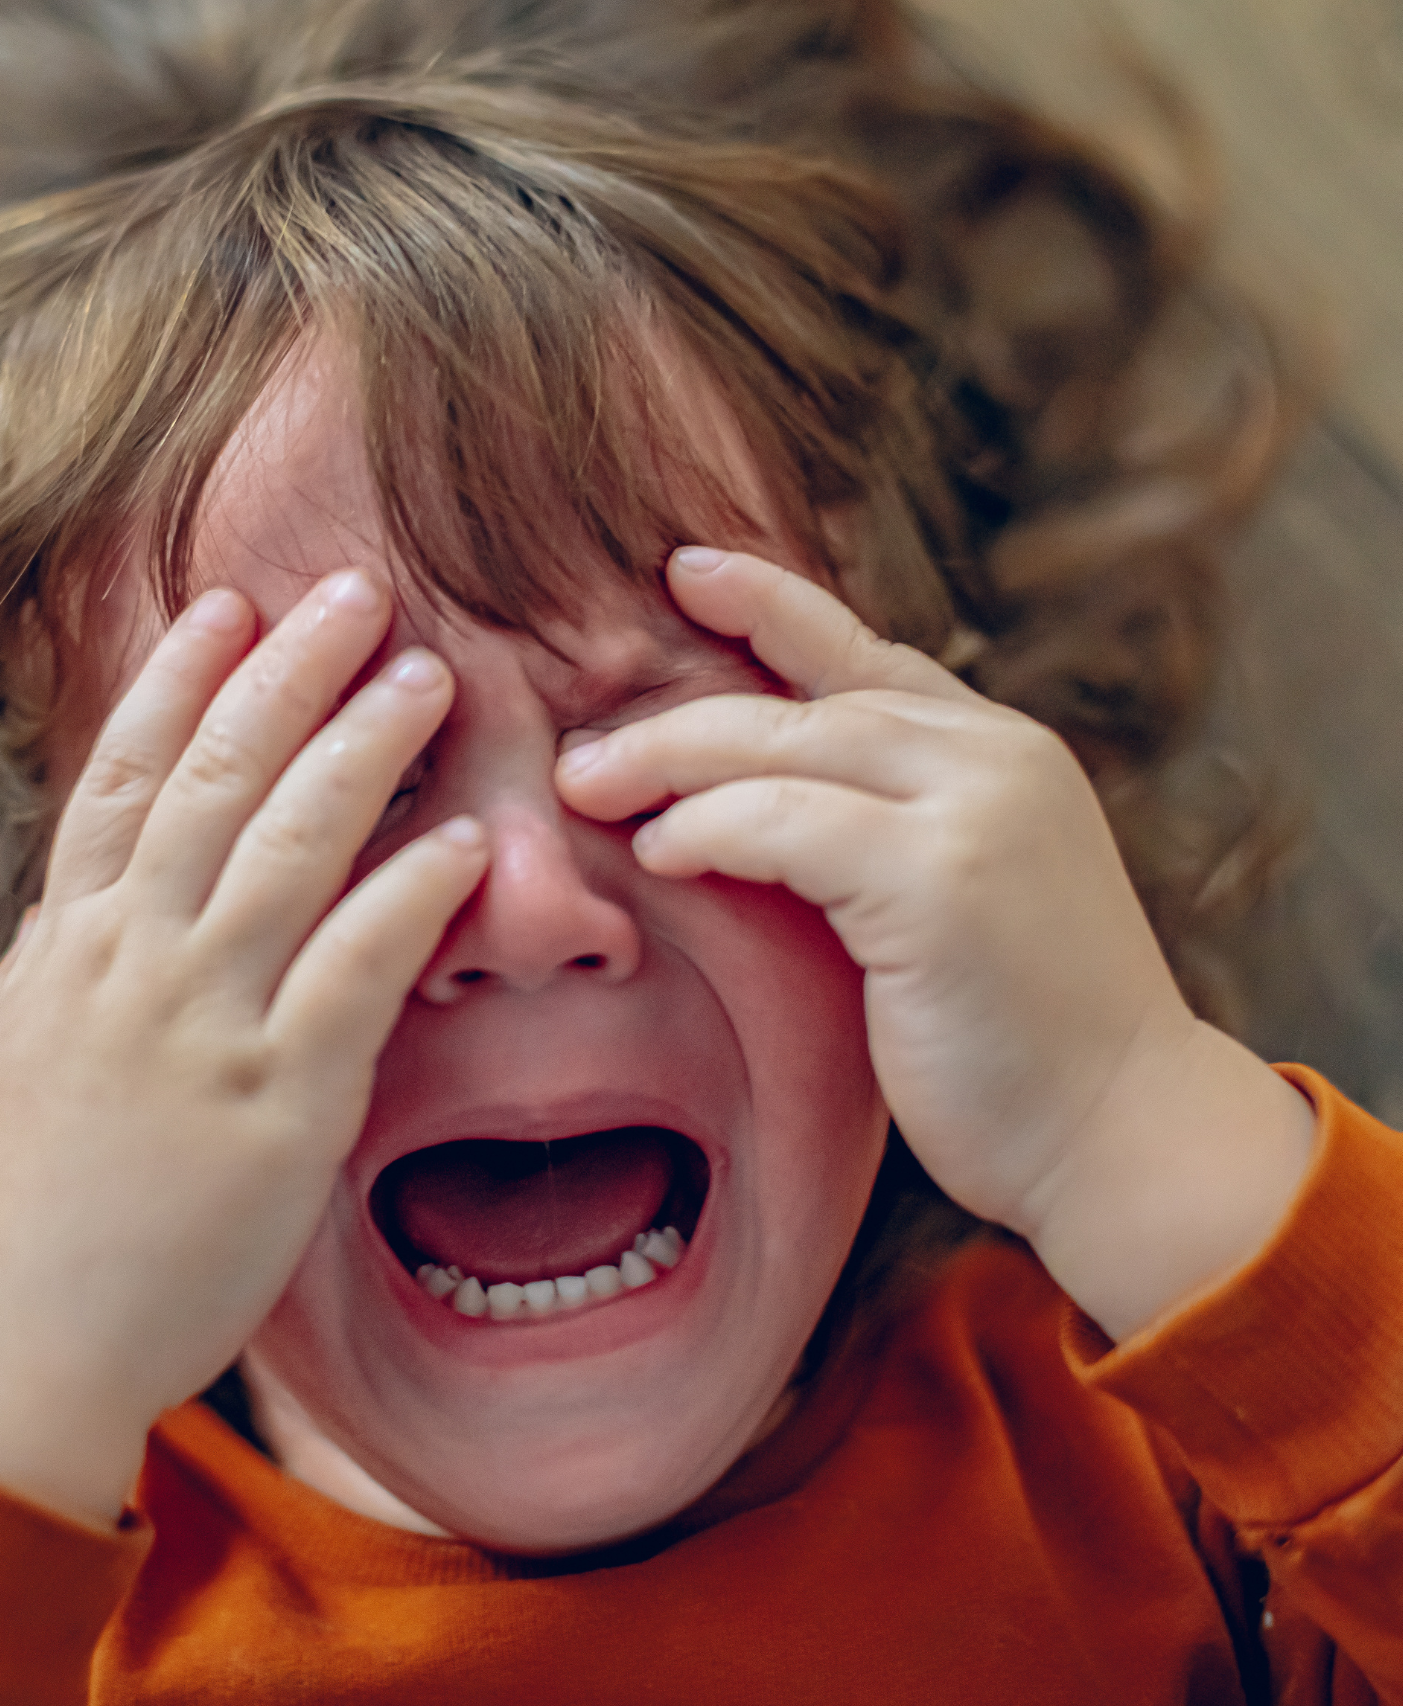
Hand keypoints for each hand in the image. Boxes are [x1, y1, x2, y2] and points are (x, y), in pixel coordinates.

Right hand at [0, 571, 487, 1525]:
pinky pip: (355, 973)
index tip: (225, 605)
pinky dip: (410, 897)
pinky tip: (464, 843)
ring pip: (288, 848)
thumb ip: (58, 964)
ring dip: (363, 749)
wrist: (0, 1345)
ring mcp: (203, 1025)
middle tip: (355, 591)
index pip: (122, 777)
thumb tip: (88, 897)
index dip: (178, 682)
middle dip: (289, 675)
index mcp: (63, 945)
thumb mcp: (6, 1052)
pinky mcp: (277, 1104)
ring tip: (427, 676)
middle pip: (214, 780)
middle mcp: (130, 961)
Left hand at [556, 548, 1311, 1339]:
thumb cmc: (1020, 1040)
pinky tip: (660, 851)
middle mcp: (996, 756)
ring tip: (586, 788)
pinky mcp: (940, 878)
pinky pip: (784, 823)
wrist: (1125, 1135)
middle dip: (678, 713)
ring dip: (668, 762)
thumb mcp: (956, 900)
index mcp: (1001, 752)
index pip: (865, 655)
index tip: (687, 570)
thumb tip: (745, 803)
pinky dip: (708, 829)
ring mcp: (975, 808)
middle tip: (580, 749)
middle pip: (804, 697)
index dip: (771, 604)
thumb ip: (884, 829)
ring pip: (783, 744)